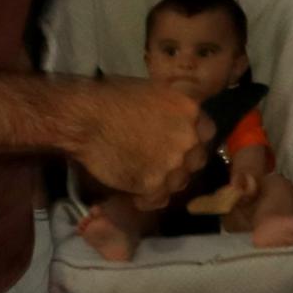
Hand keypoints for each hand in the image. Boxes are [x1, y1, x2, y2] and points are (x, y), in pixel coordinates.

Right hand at [62, 79, 207, 204]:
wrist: (85, 117)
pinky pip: (158, 199)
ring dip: (164, 183)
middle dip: (180, 164)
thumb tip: (179, 123)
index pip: (206, 135)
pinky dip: (147, 200)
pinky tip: (134, 195)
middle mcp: (189, 138)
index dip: (191, 143)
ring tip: (144, 180)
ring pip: (178, 182)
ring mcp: (173, 163)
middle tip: (159, 164)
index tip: (178, 147)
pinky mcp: (153, 183)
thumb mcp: (156, 93)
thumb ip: (175, 111)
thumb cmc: (112, 98)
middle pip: (195, 161)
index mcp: (192, 112)